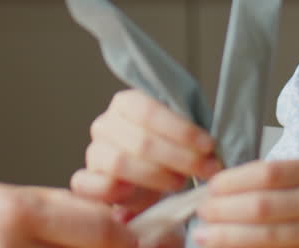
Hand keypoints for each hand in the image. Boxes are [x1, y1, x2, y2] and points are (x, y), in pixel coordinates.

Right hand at [71, 89, 222, 219]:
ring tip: (179, 182)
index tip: (208, 146)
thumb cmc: (164, 151)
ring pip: (120, 162)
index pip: (150, 110)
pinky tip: (136, 195)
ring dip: (156, 176)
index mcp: (126, 103)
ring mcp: (94, 151)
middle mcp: (106, 124)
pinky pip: (89, 183)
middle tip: (206, 170)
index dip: (181, 129)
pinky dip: (114, 191)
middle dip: (179, 157)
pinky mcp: (85, 180)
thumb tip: (212, 148)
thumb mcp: (178, 134)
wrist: (145, 178)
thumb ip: (190, 133)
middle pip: (140, 140)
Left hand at [192, 159, 298, 247]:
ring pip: (271, 237)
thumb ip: (291, 179)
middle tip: (199, 215)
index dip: (231, 181)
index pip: (267, 173)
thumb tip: (237, 186)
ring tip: (206, 237)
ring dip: (232, 237)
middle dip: (223, 211)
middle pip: (263, 205)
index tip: (208, 188)